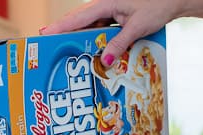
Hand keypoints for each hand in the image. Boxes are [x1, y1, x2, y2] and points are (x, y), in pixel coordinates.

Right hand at [41, 0, 181, 66]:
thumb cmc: (159, 5)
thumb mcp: (138, 26)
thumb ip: (120, 43)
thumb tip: (105, 62)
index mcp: (106, 2)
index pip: (78, 17)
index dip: (60, 27)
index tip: (43, 34)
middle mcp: (106, 5)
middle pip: (80, 21)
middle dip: (64, 33)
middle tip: (49, 46)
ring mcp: (111, 11)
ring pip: (90, 27)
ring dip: (82, 40)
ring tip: (67, 52)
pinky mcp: (117, 17)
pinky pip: (102, 29)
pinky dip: (97, 41)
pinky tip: (93, 52)